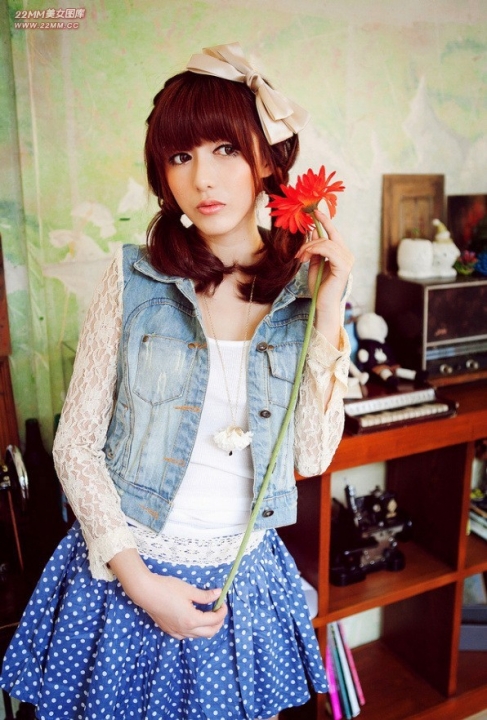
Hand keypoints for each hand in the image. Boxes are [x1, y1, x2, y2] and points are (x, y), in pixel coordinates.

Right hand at [109, 548, 226, 639]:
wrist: (146, 592)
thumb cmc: (167, 588)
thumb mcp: (189, 590)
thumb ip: (205, 595)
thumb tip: (218, 594)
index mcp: (192, 620)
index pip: (214, 620)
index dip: (222, 612)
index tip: (223, 603)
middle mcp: (185, 630)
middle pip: (209, 633)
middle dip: (218, 623)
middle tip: (219, 611)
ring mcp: (176, 632)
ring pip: (198, 636)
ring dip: (207, 627)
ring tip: (208, 614)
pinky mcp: (169, 630)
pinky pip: (186, 635)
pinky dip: (195, 630)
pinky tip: (193, 619)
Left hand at [294, 210, 353, 311]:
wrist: (322, 304)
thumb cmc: (319, 287)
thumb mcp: (314, 264)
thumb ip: (314, 250)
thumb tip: (311, 234)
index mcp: (342, 254)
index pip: (334, 233)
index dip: (325, 221)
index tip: (315, 211)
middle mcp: (347, 255)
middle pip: (328, 237)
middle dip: (310, 242)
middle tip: (298, 253)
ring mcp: (347, 260)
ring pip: (326, 243)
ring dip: (309, 248)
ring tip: (300, 258)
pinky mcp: (343, 266)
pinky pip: (328, 250)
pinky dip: (315, 251)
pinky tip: (306, 258)